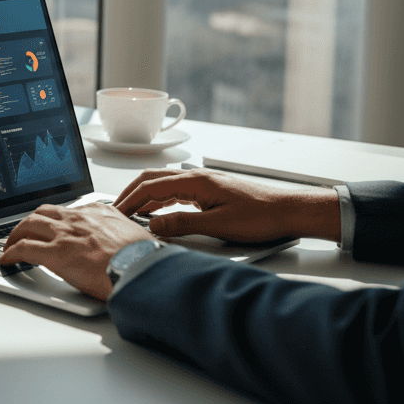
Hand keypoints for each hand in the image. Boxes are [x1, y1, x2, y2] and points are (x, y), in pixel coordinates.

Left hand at [0, 203, 153, 300]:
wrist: (143, 268)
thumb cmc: (145, 258)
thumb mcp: (135, 236)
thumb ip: (121, 234)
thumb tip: (123, 243)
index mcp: (98, 212)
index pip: (68, 210)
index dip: (54, 219)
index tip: (50, 225)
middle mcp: (78, 219)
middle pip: (42, 213)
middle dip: (29, 222)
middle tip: (24, 233)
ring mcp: (64, 235)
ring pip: (28, 225)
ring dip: (16, 235)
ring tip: (10, 244)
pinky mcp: (55, 253)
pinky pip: (23, 248)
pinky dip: (11, 253)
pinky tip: (6, 259)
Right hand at [114, 168, 340, 242]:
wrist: (288, 211)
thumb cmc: (261, 216)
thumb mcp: (218, 226)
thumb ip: (182, 224)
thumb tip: (153, 226)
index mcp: (196, 181)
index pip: (150, 187)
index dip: (129, 201)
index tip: (115, 214)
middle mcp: (196, 177)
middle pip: (152, 180)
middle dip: (130, 194)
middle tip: (115, 211)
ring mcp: (203, 183)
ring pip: (162, 184)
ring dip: (144, 197)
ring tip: (130, 213)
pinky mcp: (209, 191)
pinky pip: (175, 191)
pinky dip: (159, 200)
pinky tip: (157, 212)